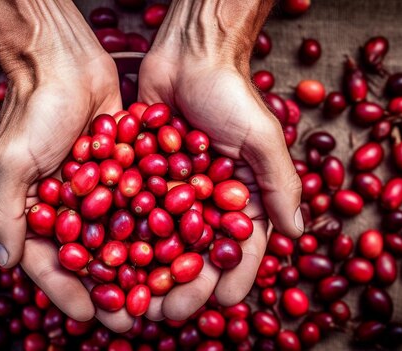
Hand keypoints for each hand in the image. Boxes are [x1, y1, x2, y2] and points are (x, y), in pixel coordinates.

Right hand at [0, 0, 133, 331]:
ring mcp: (100, 191)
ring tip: (165, 290)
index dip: (71, 293)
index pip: (53, 264)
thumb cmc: (32, 108)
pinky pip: (143, 204)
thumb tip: (2, 265)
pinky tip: (183, 245)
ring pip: (123, 238)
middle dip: (114, 289)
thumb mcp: (11, 162)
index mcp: (37, 213)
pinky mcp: (126, 171)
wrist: (64, 59)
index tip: (93, 318)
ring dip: (142, 265)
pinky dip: (160, 225)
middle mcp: (70, 207)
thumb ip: (5, 214)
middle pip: (93, 259)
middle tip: (137, 317)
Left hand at [137, 0, 302, 320]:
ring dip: (147, 272)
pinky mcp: (141, 178)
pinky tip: (104, 259)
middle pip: (195, 255)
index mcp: (240, 199)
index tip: (221, 302)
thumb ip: (280, 183)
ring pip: (159, 243)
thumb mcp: (262, 137)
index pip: (239, 248)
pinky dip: (119, 236)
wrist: (187, 56)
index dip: (232, 277)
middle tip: (165, 312)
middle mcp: (206, 203)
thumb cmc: (231, 93)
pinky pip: (130, 212)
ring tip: (133, 298)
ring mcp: (172, 193)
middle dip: (182, 285)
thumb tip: (297, 231)